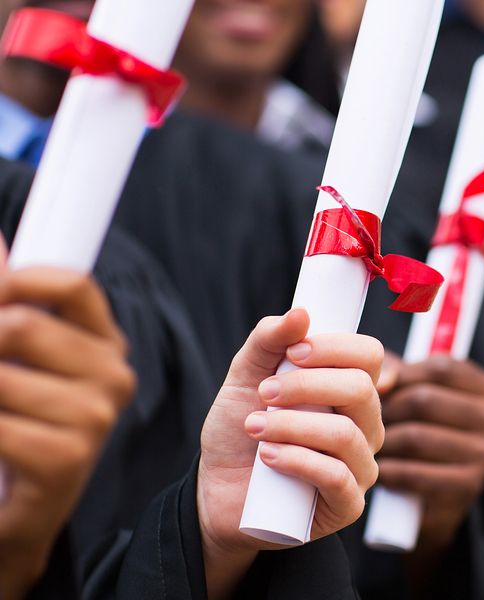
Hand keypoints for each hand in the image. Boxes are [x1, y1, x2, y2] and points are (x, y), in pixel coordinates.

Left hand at [0, 260, 134, 599]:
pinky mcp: (67, 459)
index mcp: (104, 343)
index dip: (17, 279)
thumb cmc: (15, 427)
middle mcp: (113, 375)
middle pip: (24, 326)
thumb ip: (8, 303)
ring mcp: (96, 418)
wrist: (15, 515)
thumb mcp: (12, 361)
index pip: (73, 283)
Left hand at [197, 309, 383, 598]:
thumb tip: (301, 313)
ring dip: (292, 425)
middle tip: (264, 393)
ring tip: (254, 427)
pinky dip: (298, 461)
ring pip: (345, 434)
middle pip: (362, 389)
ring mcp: (361, 466)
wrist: (218, 494)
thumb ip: (268, 341)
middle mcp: (365, 425)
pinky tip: (268, 457)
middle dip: (306, 385)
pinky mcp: (348, 504)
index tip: (294, 351)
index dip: (336, 347)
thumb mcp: (245, 378)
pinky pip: (336, 477)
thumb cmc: (241, 431)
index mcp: (350, 390)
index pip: (370, 355)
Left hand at [376, 354, 483, 554]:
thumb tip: (382, 380)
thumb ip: (397, 372)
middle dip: (387, 411)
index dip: (401, 375)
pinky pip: (413, 473)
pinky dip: (389, 472)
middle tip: (365, 422)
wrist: (433, 502)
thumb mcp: (416, 393)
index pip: (441, 368)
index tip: (378, 389)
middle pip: (424, 400)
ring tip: (370, 446)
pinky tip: (381, 472)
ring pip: (415, 436)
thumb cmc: (422, 433)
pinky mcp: (468, 488)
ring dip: (384, 443)